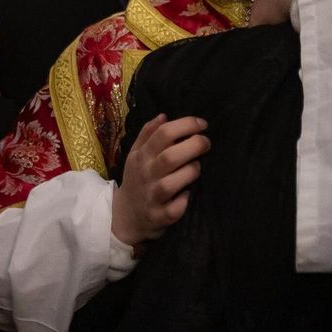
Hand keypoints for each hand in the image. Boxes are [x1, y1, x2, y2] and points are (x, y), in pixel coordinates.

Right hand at [111, 113, 209, 247]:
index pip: (164, 134)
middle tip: (206, 143)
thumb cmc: (137, 179)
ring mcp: (152, 196)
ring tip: (197, 168)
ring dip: (191, 172)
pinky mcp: (159, 216)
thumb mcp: (136, 154)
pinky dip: (184, 202)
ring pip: (172, 183)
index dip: (187, 125)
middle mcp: (146, 174)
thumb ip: (148, 134)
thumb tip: (164, 116)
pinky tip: (187, 195)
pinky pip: (174, 209)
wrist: (125, 215)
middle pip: (170, 156)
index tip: (203, 125)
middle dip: (194, 146)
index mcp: (141, 156)